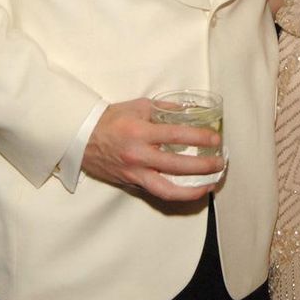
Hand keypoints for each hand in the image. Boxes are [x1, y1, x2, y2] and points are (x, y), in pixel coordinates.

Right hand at [80, 99, 222, 200]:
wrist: (81, 137)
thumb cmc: (110, 119)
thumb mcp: (138, 106)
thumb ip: (164, 109)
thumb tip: (188, 111)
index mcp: (140, 133)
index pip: (177, 135)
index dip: (199, 138)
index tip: (216, 139)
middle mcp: (138, 156)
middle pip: (177, 166)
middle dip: (203, 166)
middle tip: (219, 163)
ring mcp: (134, 173)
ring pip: (168, 190)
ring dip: (192, 191)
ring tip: (210, 185)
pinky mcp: (131, 183)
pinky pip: (157, 192)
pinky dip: (176, 193)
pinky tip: (190, 190)